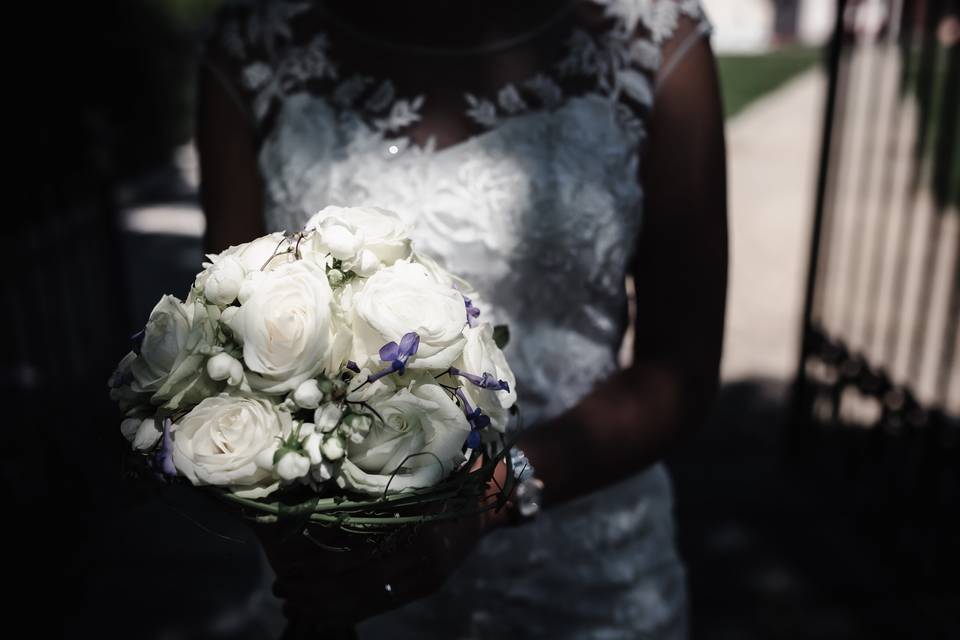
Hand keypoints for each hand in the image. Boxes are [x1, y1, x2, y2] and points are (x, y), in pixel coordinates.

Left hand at [254, 457, 512, 628]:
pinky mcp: (428, 585)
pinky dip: (351, 608)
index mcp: (414, 525)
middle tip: (282, 588)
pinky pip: (383, 602)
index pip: (355, 556)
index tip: (286, 566)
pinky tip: (326, 608)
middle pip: (357, 582)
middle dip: (315, 589)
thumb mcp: (408, 479)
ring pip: (368, 597)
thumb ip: (373, 496)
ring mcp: (427, 575)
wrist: (486, 498)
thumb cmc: (440, 476)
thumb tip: (316, 506)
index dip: (318, 565)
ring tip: (295, 601)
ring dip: (327, 603)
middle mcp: (423, 556)